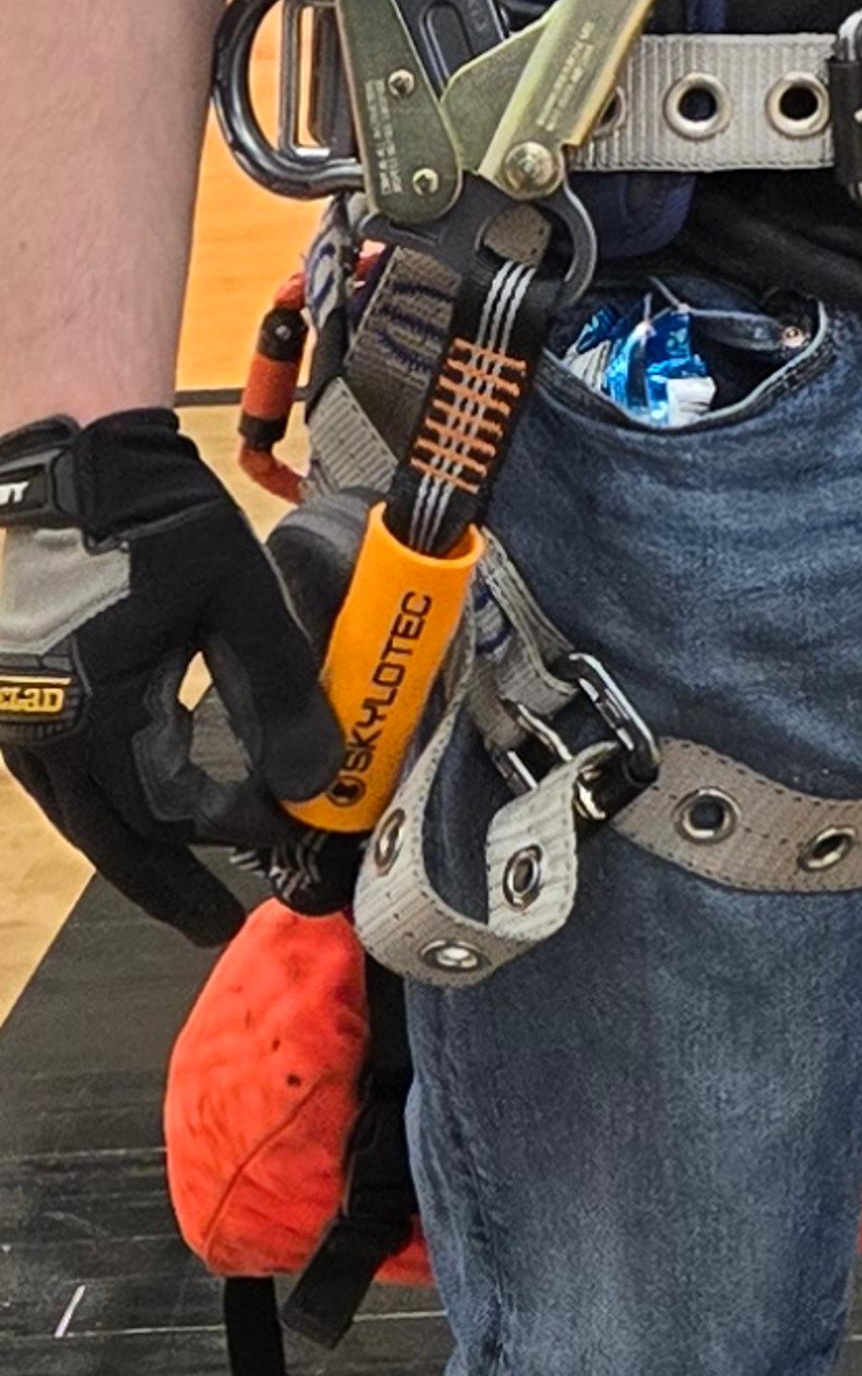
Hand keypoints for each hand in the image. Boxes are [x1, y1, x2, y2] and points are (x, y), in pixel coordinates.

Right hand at [0, 401, 346, 938]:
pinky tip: (138, 799)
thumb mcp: (234, 596)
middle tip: (209, 924)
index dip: (234, 827)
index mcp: (89, 714)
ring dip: (132, 845)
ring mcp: (16, 712)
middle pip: (109, 838)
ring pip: (79, 810)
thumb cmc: (146, 514)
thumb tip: (318, 780)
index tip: (288, 828)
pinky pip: (60, 773)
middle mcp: (39, 729)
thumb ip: (281, 691)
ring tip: (181, 877)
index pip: (170, 810)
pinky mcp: (14, 688)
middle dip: (164, 885)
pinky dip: (105, 798)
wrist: (68, 452)